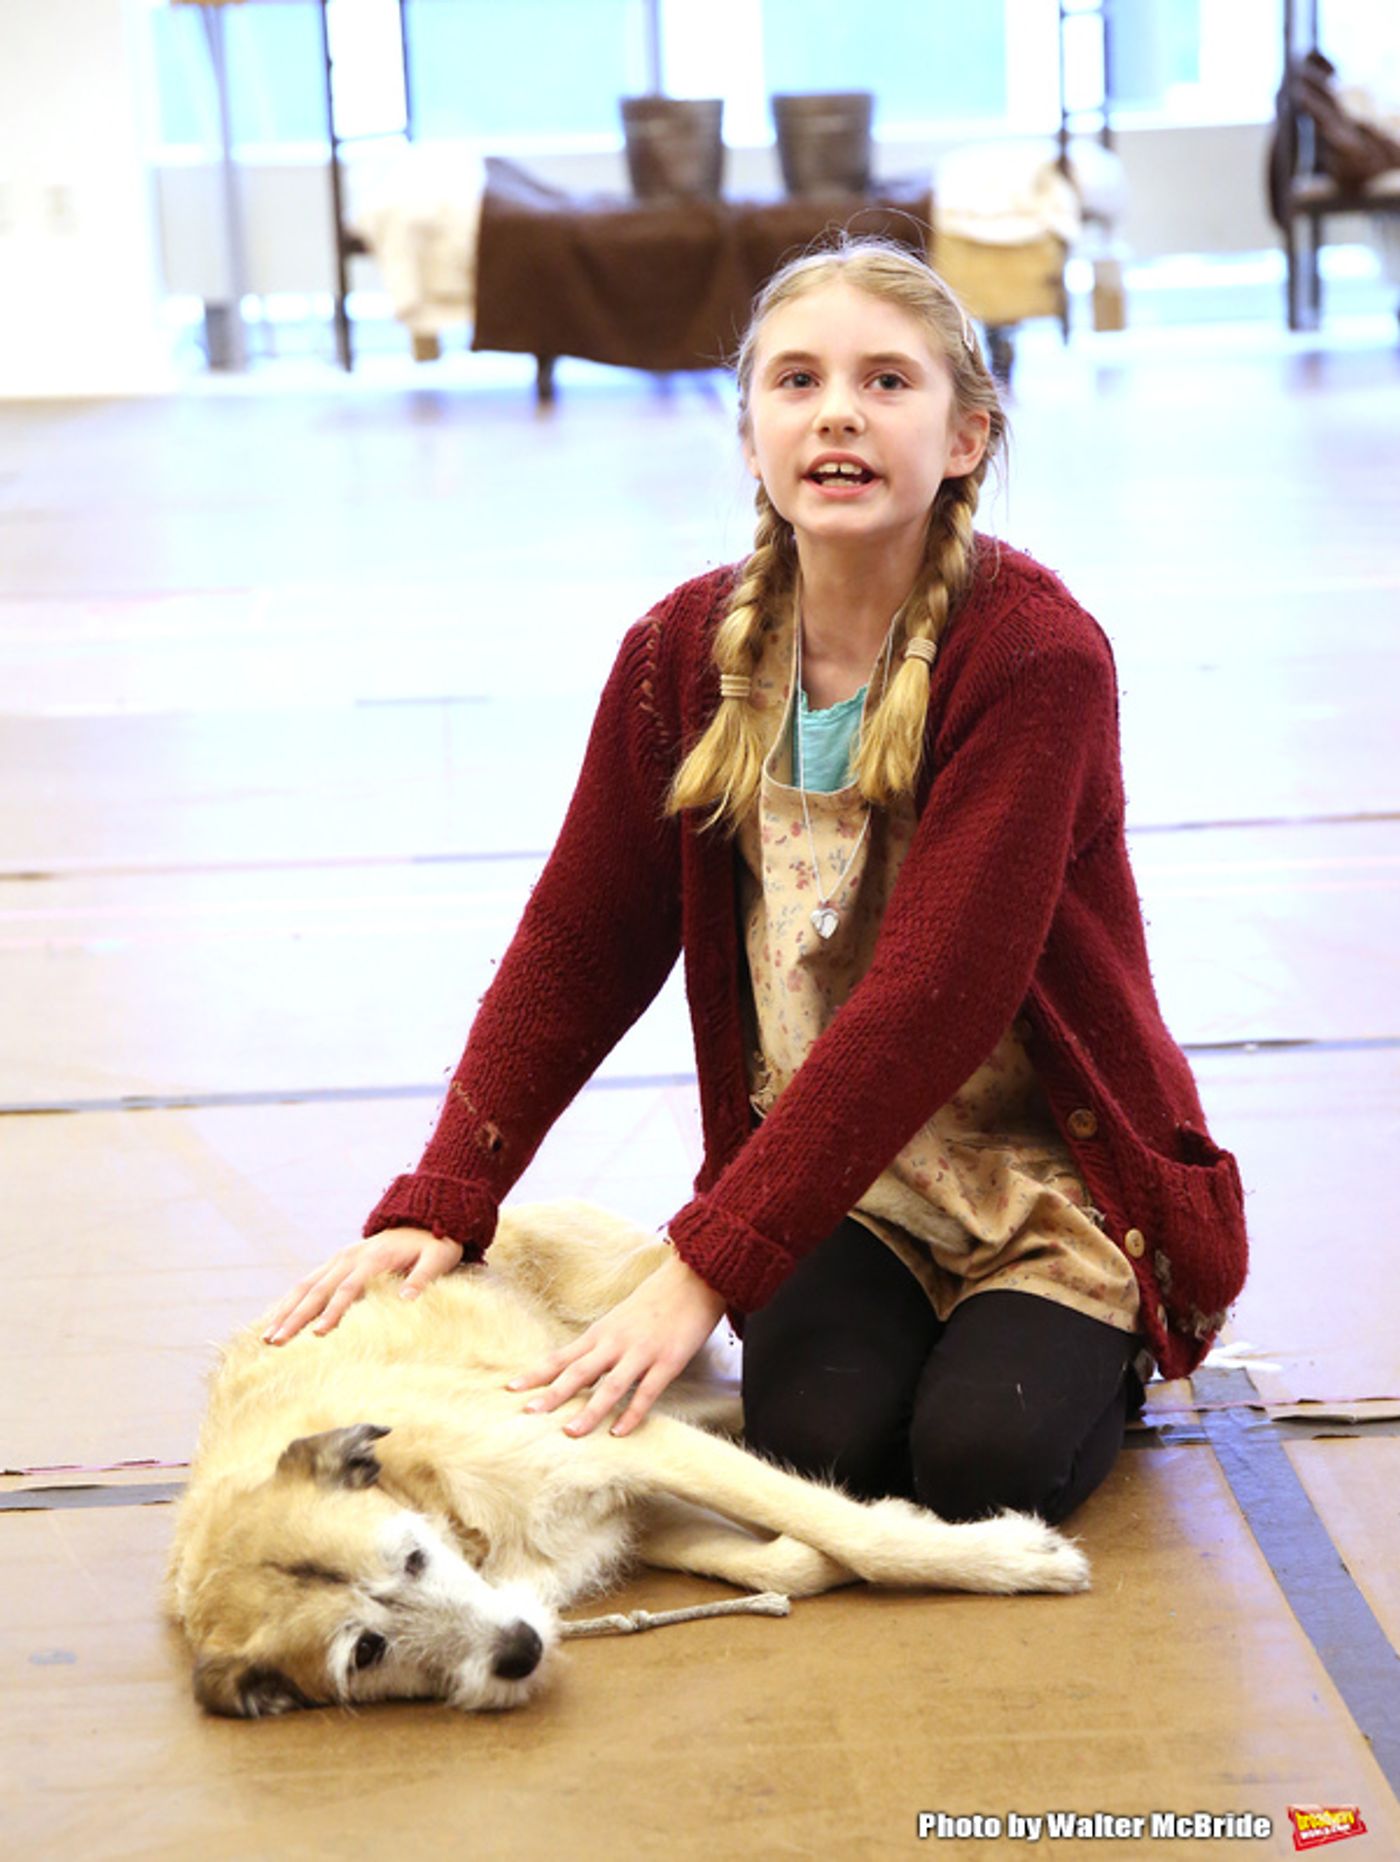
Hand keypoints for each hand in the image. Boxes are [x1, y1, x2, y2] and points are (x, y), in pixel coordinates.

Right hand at [262, 1227, 463, 1344]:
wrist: (423, 1218)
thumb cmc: (434, 1244)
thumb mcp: (439, 1258)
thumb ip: (423, 1278)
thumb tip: (408, 1300)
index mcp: (373, 1258)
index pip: (349, 1289)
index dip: (333, 1312)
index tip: (318, 1334)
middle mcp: (349, 1257)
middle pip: (318, 1290)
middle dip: (295, 1317)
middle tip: (276, 1342)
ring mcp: (339, 1259)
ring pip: (305, 1286)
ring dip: (285, 1311)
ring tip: (266, 1337)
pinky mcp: (335, 1263)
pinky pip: (307, 1282)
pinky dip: (289, 1301)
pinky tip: (275, 1320)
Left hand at [507, 1250, 725, 1437]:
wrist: (694, 1279)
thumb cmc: (655, 1301)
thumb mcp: (620, 1319)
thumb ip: (601, 1345)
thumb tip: (579, 1370)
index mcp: (601, 1332)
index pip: (562, 1356)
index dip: (536, 1373)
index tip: (510, 1388)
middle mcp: (616, 1342)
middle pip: (578, 1371)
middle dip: (553, 1394)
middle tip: (528, 1413)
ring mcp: (642, 1352)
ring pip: (610, 1386)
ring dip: (590, 1410)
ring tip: (570, 1433)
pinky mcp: (668, 1361)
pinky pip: (647, 1393)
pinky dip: (632, 1414)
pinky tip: (619, 1432)